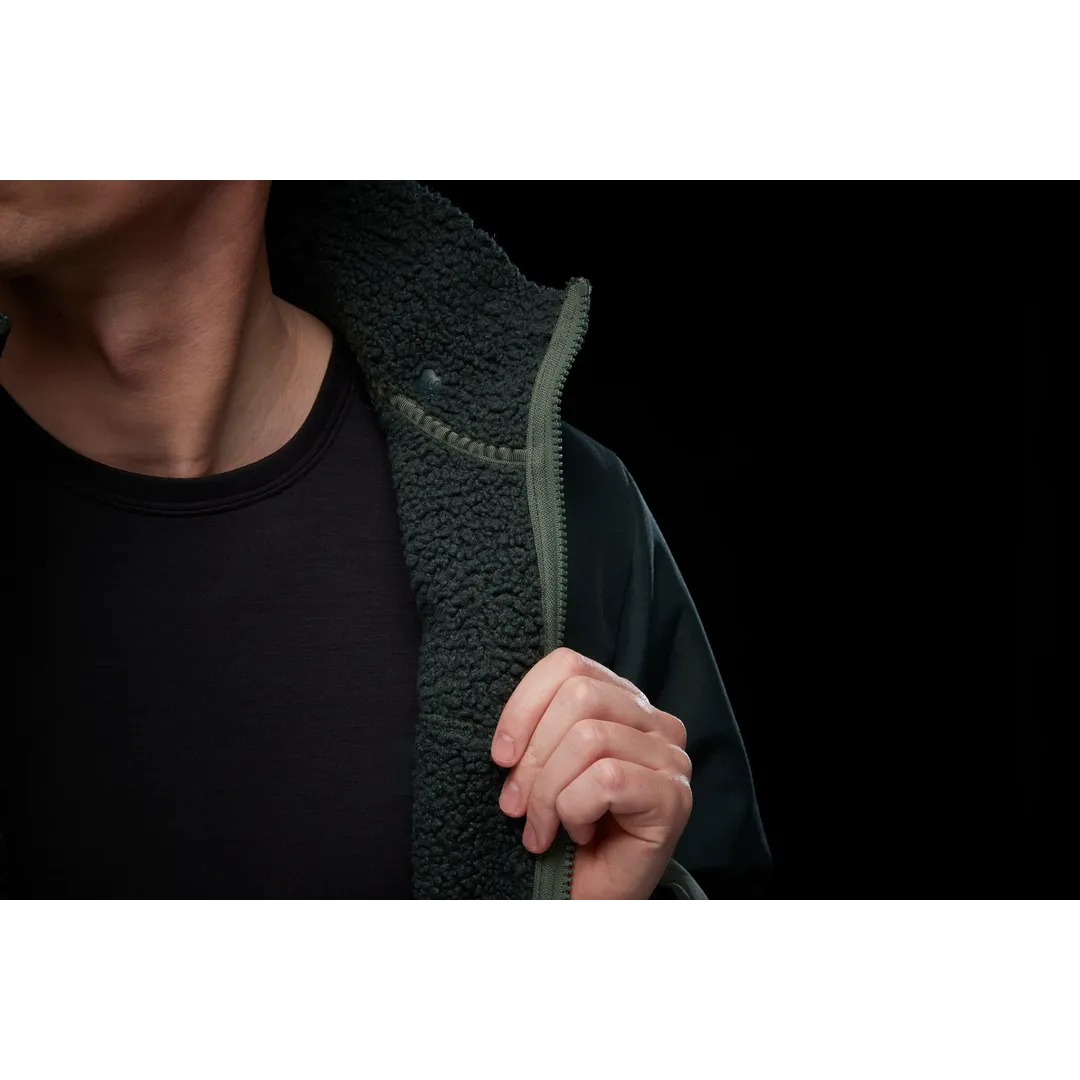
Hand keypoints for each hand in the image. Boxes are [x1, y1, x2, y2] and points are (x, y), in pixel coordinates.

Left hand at [491, 647, 692, 900]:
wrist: (588, 901)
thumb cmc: (562, 833)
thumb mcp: (541, 768)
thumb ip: (538, 729)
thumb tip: (507, 734)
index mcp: (622, 703)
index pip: (569, 664)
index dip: (524, 706)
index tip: (500, 756)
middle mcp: (655, 722)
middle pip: (578, 695)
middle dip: (534, 756)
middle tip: (515, 805)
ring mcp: (671, 758)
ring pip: (590, 737)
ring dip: (548, 792)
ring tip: (542, 827)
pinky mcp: (674, 797)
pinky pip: (607, 778)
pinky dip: (575, 809)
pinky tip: (576, 835)